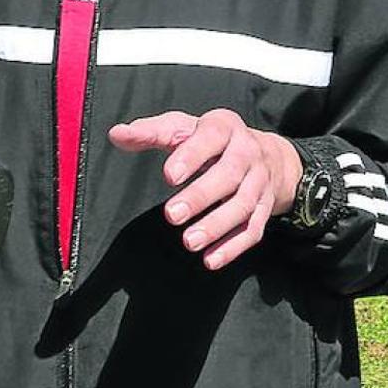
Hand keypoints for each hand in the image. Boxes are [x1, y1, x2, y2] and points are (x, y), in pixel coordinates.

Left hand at [109, 109, 301, 270]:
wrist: (270, 155)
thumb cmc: (211, 140)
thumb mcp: (183, 128)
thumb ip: (151, 132)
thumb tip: (117, 134)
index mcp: (224, 128)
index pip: (211, 138)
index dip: (191, 156)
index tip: (169, 175)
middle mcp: (247, 153)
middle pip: (228, 176)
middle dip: (200, 196)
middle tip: (172, 215)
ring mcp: (259, 183)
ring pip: (243, 206)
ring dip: (216, 226)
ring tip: (189, 241)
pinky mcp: (265, 209)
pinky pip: (252, 230)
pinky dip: (233, 247)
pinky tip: (210, 260)